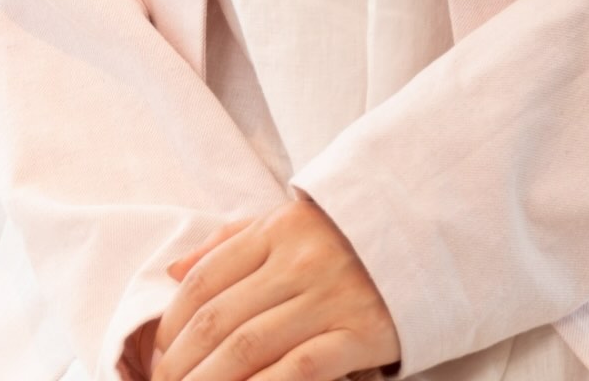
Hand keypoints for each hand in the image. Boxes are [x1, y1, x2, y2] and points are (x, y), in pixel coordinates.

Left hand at [148, 196, 400, 379]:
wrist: (430, 230)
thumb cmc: (349, 234)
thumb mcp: (289, 222)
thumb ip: (230, 245)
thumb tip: (173, 273)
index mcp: (278, 229)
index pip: (205, 281)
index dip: (172, 326)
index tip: (158, 357)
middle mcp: (299, 260)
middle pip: (219, 321)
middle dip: (180, 366)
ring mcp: (330, 296)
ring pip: (248, 347)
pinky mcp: (361, 332)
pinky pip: (300, 368)